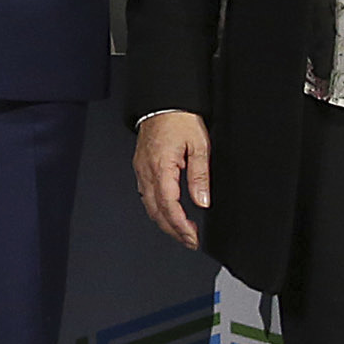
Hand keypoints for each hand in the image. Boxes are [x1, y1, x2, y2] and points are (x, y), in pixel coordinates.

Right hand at [132, 111, 209, 247]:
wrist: (162, 102)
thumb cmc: (179, 119)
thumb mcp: (199, 146)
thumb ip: (200, 176)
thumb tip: (202, 201)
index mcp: (162, 168)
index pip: (170, 207)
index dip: (181, 226)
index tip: (193, 237)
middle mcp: (147, 171)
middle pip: (157, 212)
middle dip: (173, 231)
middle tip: (190, 241)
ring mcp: (141, 170)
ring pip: (149, 206)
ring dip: (165, 222)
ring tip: (181, 231)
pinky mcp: (141, 166)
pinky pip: (146, 194)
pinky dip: (157, 208)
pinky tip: (167, 211)